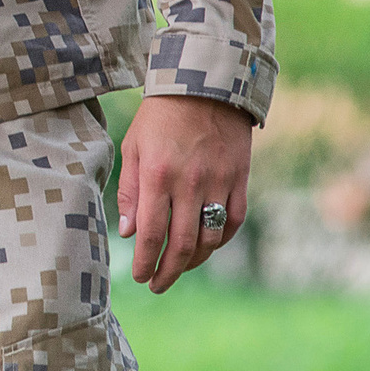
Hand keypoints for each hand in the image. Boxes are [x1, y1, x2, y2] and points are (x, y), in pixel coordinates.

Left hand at [116, 94, 253, 293]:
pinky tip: (207, 247)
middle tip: (156, 285)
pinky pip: (234, 222)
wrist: (205, 86)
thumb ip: (131, 191)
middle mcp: (190, 183)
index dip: (145, 262)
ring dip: (194, 261)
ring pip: (211, 239)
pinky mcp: (240, 180)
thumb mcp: (134, 147)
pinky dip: (221, 240)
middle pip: (183, 245)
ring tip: (178, 267)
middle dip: (168, 272)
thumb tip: (129, 232)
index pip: (152, 233)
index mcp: (158, 175)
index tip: (139, 278)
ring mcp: (219, 183)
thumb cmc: (160, 117)